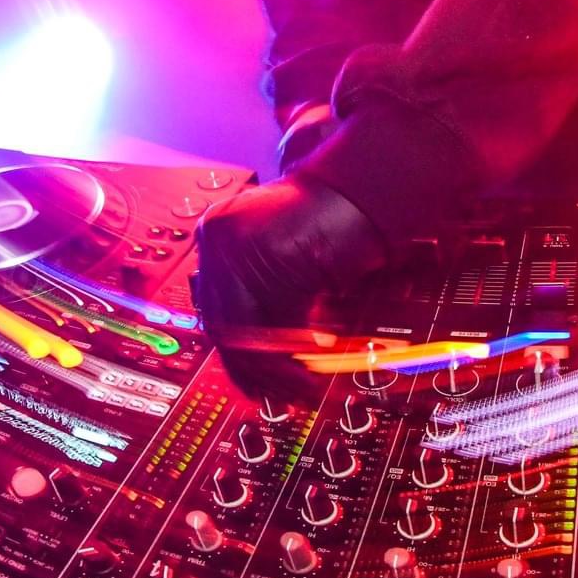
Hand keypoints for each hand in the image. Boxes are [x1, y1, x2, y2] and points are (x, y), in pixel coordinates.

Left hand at [193, 177, 387, 398]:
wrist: (364, 184)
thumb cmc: (333, 217)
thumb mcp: (282, 254)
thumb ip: (259, 288)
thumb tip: (249, 347)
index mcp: (217, 231)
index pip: (213, 308)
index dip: (235, 352)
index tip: (251, 379)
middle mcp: (219, 235)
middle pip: (223, 324)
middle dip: (254, 368)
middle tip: (275, 393)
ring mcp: (241, 244)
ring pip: (246, 331)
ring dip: (278, 367)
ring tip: (303, 384)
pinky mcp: (271, 255)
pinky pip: (277, 320)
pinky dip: (298, 346)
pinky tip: (319, 352)